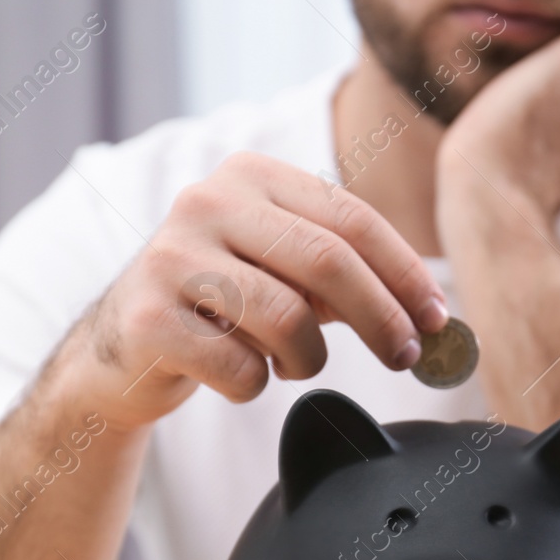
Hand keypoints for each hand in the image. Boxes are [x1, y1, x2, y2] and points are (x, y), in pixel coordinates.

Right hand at [61, 152, 448, 427]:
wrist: (121, 346)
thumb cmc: (221, 304)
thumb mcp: (284, 270)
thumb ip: (349, 276)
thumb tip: (432, 317)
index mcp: (249, 174)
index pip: (351, 219)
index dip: (404, 273)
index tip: (438, 319)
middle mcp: (206, 202)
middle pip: (328, 263)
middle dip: (381, 318)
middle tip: (406, 357)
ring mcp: (171, 258)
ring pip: (287, 319)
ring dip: (308, 359)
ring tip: (295, 364)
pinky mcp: (147, 319)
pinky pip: (240, 368)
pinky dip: (254, 384)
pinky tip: (236, 373)